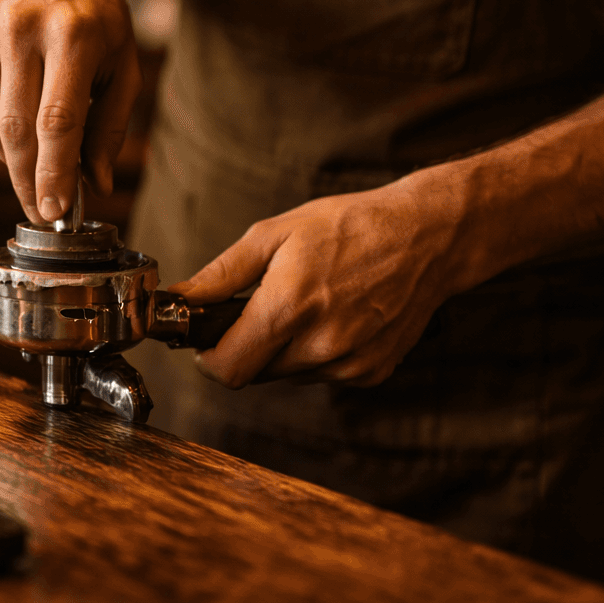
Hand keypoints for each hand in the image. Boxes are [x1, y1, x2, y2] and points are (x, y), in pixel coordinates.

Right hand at [0, 0, 139, 223]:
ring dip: (13, 158)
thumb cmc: (92, 15)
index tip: (54, 212)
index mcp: (73, 33)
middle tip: (42, 211)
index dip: (54, 171)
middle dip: (29, 180)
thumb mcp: (123, 60)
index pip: (58, 119)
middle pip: (18, 128)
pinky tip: (15, 116)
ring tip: (36, 163)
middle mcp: (21, 29)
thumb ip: (111, 124)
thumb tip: (96, 185)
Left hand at [168, 177, 468, 388]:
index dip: (208, 359)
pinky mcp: (371, 373)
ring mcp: (350, 364)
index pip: (227, 370)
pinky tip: (336, 317)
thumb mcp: (274, 235)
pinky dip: (317, 354)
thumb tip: (175, 300)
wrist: (427, 237)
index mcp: (290, 308)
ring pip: (288, 375)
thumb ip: (220, 275)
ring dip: (284, 350)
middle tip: (260, 309)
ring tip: (307, 304)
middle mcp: (321, 345)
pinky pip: (322, 376)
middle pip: (254, 373)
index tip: (207, 341)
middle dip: (246, 346)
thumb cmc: (349, 227)